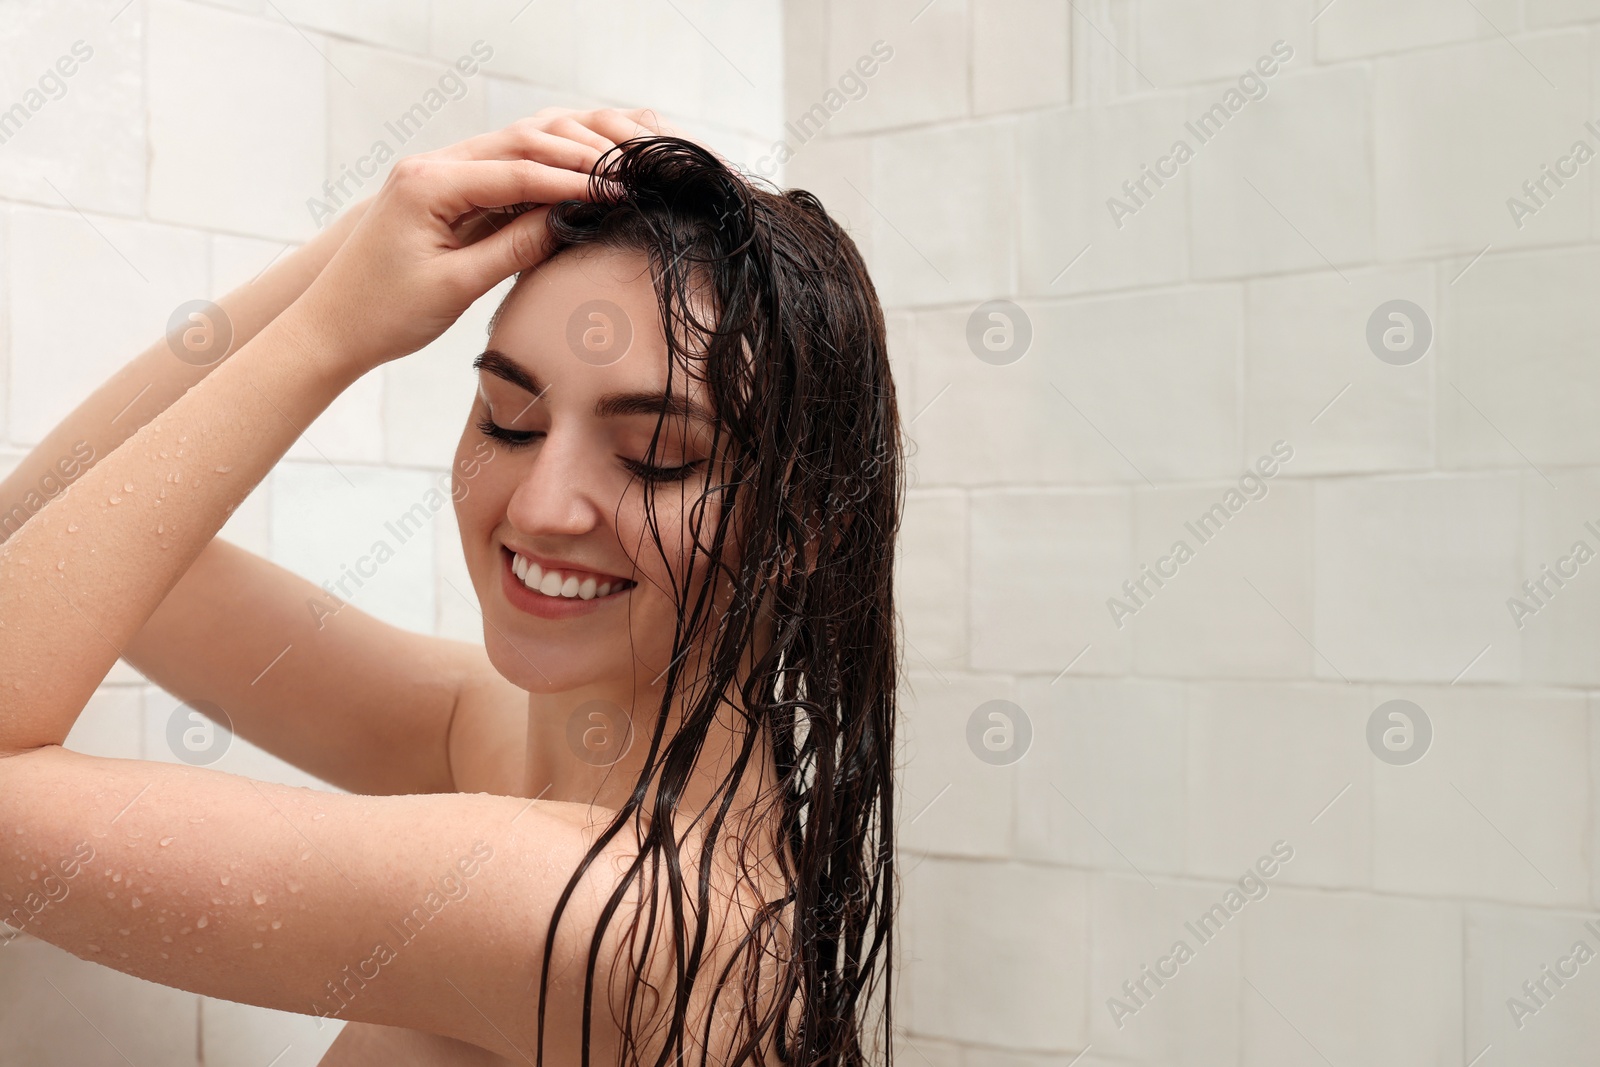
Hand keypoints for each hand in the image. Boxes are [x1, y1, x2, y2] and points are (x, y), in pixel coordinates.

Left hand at [284, 109, 668, 374]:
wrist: (331, 327)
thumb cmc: (385, 314)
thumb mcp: (458, 286)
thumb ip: (515, 248)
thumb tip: (570, 220)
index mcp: (428, 184)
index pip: (520, 171)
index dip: (576, 183)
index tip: (622, 193)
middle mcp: (430, 165)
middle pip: (520, 143)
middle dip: (577, 157)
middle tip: (629, 174)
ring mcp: (434, 173)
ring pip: (512, 150)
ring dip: (561, 159)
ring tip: (611, 172)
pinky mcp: (441, 192)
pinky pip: (498, 172)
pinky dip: (538, 176)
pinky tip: (573, 186)